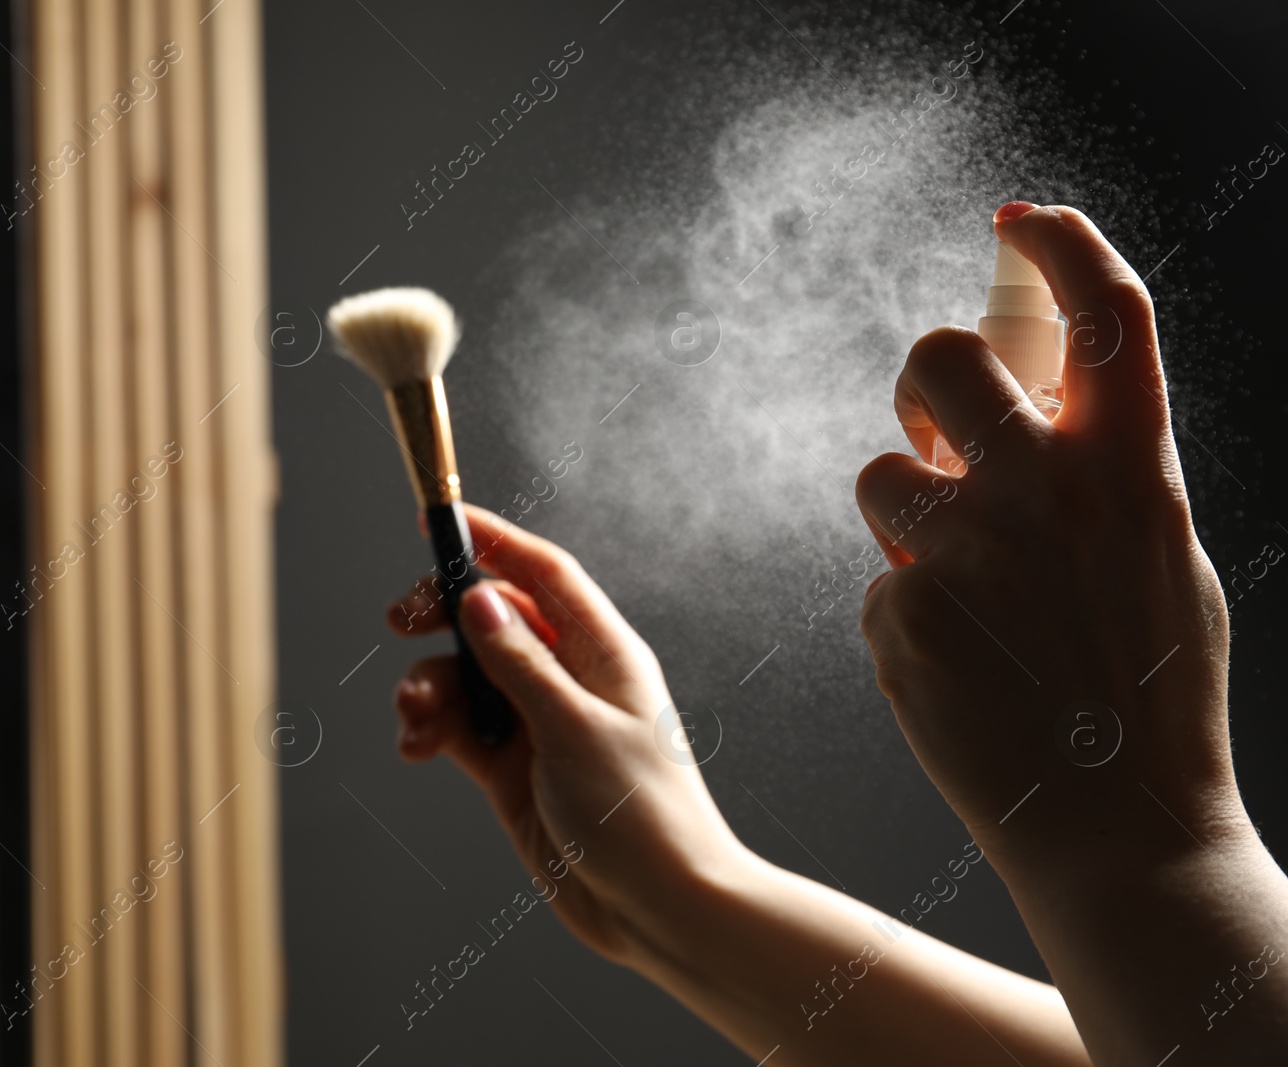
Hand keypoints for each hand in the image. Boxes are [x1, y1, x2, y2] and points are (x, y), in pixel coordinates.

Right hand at [386, 505, 743, 963]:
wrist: (661, 909)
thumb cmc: (642, 815)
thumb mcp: (575, 729)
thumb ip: (520, 664)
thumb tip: (480, 598)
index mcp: (603, 652)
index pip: (544, 574)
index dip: (494, 540)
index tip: (440, 521)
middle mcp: (570, 679)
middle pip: (494, 619)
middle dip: (442, 616)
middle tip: (397, 622)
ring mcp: (538, 724)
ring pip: (466, 677)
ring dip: (429, 686)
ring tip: (411, 718)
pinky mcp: (513, 770)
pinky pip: (459, 729)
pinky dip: (431, 729)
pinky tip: (413, 747)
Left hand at [854, 203, 1242, 864]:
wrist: (1117, 825)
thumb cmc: (1147, 692)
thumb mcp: (1159, 558)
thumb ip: (1106, 473)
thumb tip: (1036, 405)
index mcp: (1131, 471)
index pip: (1105, 312)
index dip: (1062, 242)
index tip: (1023, 218)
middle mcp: (1047, 493)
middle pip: (936, 355)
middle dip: (925, 383)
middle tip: (939, 433)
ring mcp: (968, 552)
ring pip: (879, 473)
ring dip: (908, 516)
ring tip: (962, 588)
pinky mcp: (902, 613)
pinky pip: (879, 579)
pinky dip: (908, 612)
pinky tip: (959, 666)